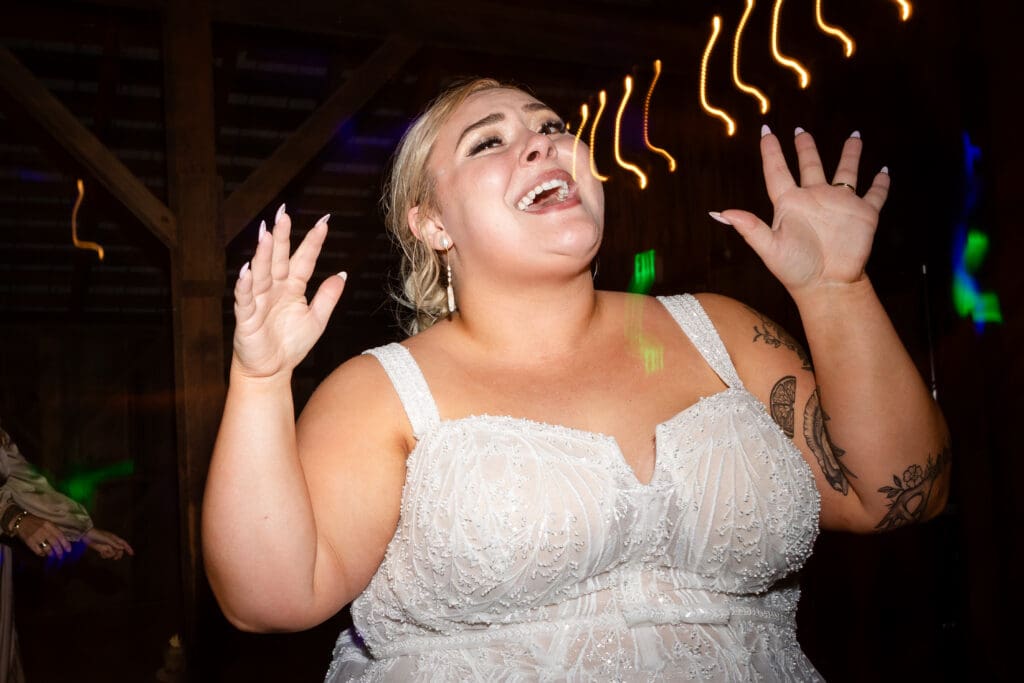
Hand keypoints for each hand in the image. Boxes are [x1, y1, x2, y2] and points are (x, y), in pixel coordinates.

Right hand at [15, 514, 71, 559]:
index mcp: (49, 525)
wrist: (21, 521)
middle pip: (54, 543)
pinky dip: (42, 554)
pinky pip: (38, 550)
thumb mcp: (47, 523)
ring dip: (51, 553)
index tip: (69, 550)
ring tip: (53, 556)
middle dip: (59, 551)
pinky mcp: (29, 542)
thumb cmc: (37, 523)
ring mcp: (36, 536)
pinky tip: (43, 554)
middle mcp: (44, 530)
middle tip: (61, 556)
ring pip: (47, 548)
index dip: (65, 543)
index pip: (60, 535)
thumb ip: (54, 531)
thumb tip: (63, 541)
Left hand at [83, 527, 133, 559]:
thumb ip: (114, 544)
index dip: (128, 548)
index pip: (124, 544)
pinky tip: (101, 554)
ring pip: (112, 553)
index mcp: (114, 539)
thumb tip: (122, 548)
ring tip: (103, 553)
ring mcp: (107, 546)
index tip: (132, 554)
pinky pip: (106, 555)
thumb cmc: (97, 535)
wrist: (87, 535)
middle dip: (117, 554)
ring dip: (109, 555)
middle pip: (119, 550)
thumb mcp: (106, 539)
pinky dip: (104, 555)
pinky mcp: (101, 549)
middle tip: (115, 558)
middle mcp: (112, 543)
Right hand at [232, 206, 345, 378]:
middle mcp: (274, 289)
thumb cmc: (291, 345)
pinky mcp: (246, 317)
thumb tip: (343, 273)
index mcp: (292, 287)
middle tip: (284, 213)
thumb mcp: (317, 320)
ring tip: (266, 234)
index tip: (325, 222)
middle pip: (279, 259)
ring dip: (263, 254)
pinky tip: (247, 270)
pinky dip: (245, 285)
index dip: (313, 242)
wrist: (271, 371)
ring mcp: (259, 301)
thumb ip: (328, 297)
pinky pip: (245, 298)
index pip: (304, 260)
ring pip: (261, 273)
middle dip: (281, 237)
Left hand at [714, 126, 889, 297]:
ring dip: (850, 155)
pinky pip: (875, 194)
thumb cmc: (796, 270)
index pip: (777, 171)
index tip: (767, 131)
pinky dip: (881, 183)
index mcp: (790, 204)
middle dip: (806, 147)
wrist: (828, 286)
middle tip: (801, 129)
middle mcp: (814, 199)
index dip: (772, 151)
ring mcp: (840, 205)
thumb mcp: (769, 247)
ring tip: (854, 136)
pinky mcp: (863, 214)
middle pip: (810, 165)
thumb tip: (719, 213)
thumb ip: (748, 227)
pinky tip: (884, 172)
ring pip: (847, 172)